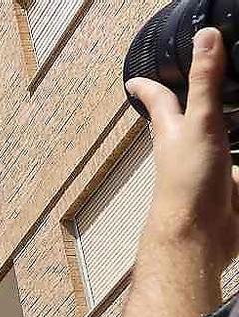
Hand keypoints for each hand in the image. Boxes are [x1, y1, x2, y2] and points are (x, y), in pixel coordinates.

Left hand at [128, 28, 238, 267]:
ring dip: (218, 128)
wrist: (198, 235)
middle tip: (182, 91)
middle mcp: (185, 148)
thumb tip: (206, 36)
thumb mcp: (199, 122)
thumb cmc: (187, 181)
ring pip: (211, 141)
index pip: (158, 100)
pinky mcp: (226, 185)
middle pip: (182, 121)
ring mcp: (205, 167)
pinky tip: (238, 154)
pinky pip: (232, 164)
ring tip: (225, 114)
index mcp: (171, 131)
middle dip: (184, 106)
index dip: (146, 87)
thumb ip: (204, 82)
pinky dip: (236, 153)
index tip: (134, 80)